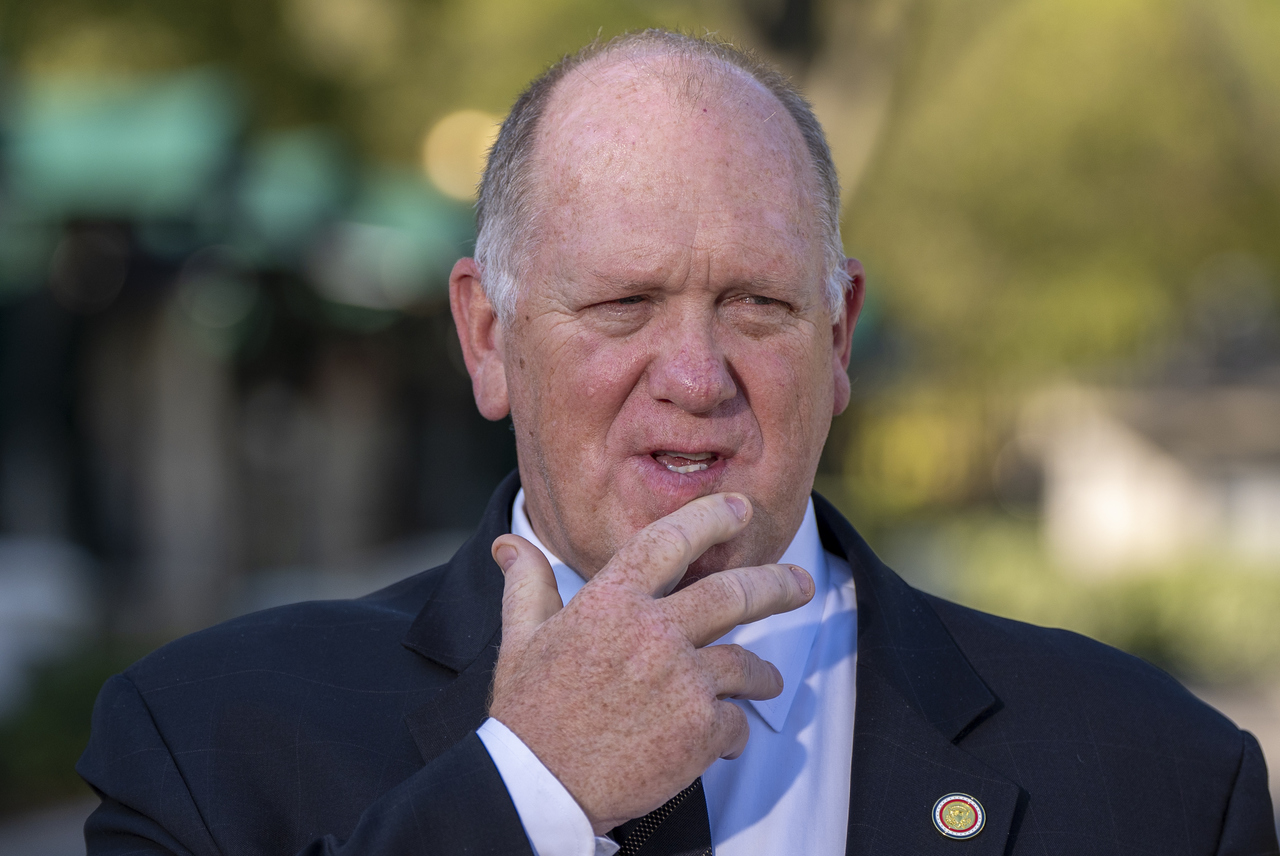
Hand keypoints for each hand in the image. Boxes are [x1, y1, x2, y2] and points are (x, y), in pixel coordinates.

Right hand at [487, 493, 813, 833]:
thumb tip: (509, 545)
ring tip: (769, 681)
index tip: (741, 508)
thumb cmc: (528, 714)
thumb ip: (526, 585)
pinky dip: (732, 730)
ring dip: (762, 674)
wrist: (538, 788)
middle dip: (776, 585)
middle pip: (734, 594)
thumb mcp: (520, 640)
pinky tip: (721, 741)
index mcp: (611, 602)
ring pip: (746, 665)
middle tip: (800, 584)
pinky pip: (735, 722)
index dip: (711, 518)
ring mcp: (681, 681)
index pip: (671, 541)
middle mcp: (653, 632)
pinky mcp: (700, 730)